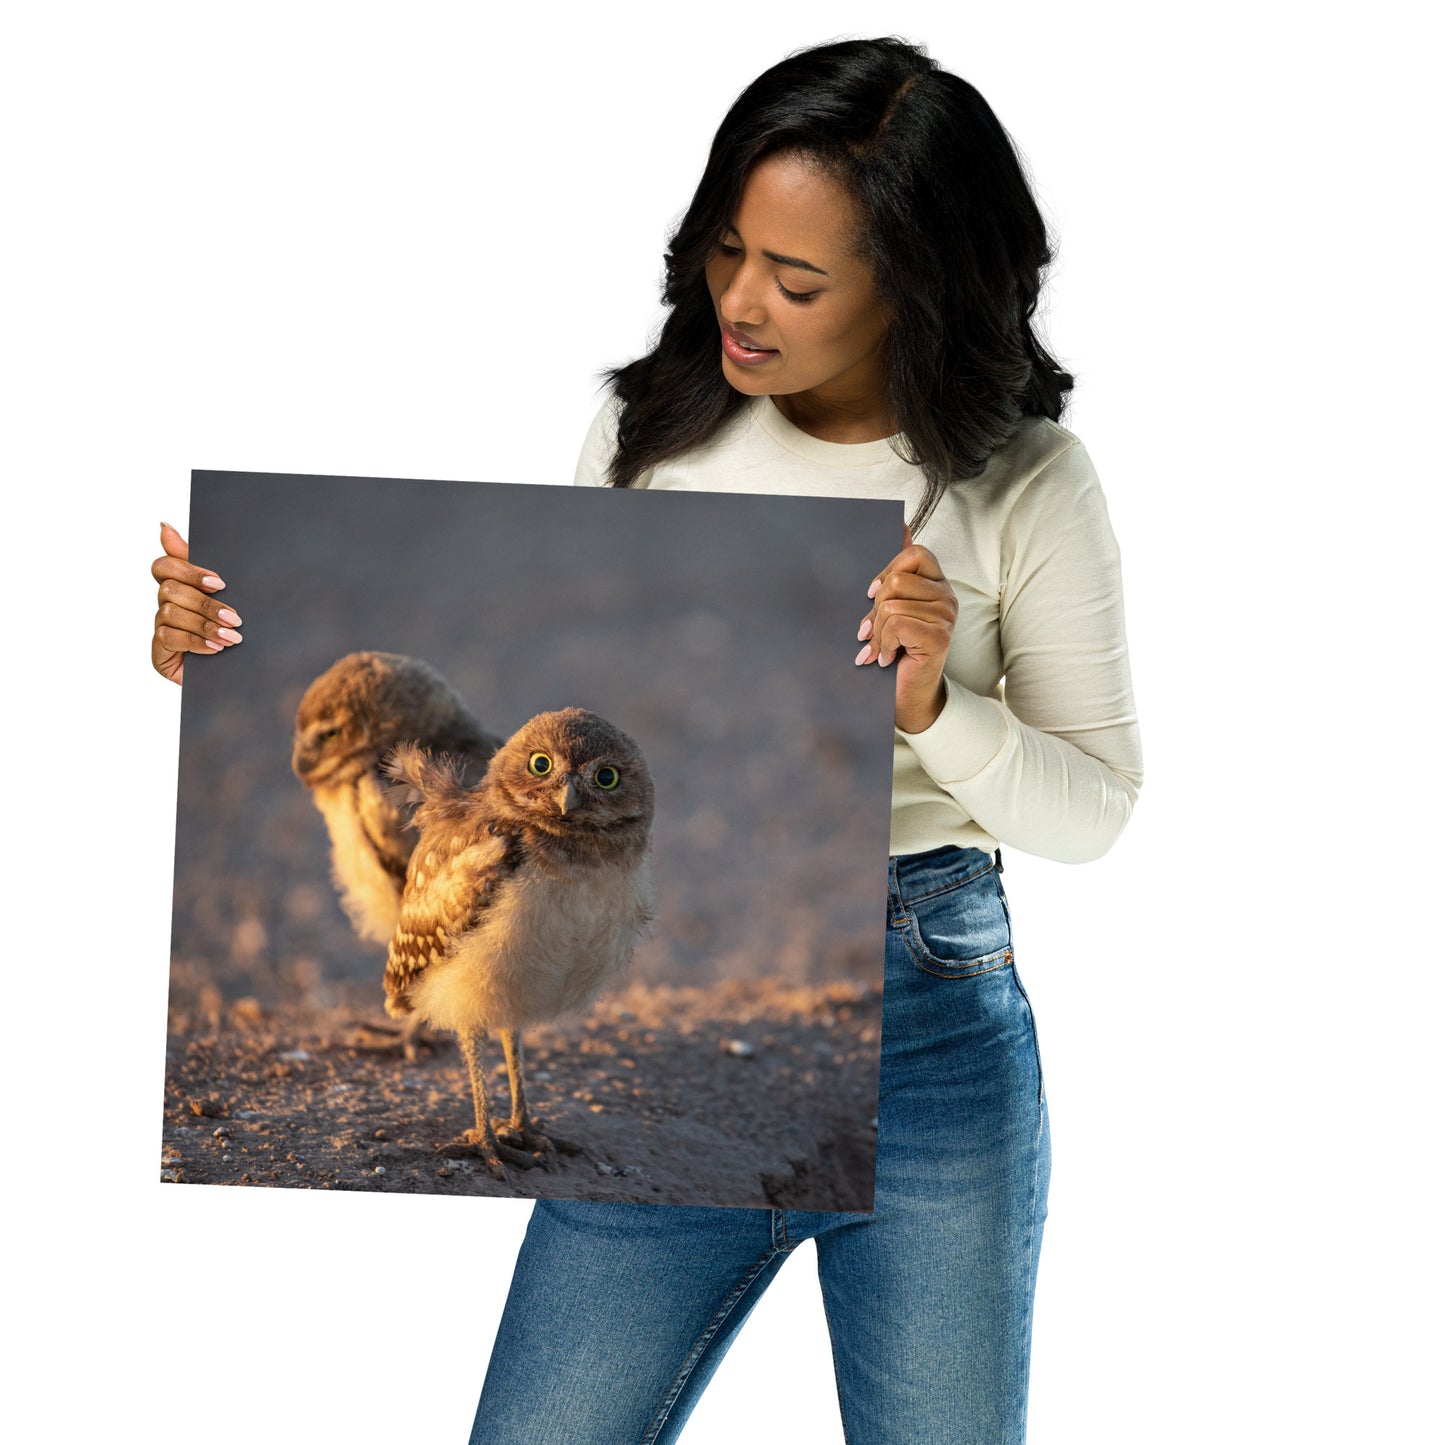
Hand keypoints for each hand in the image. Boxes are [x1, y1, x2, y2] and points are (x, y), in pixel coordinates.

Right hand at [150, 522, 242, 683]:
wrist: (239, 674)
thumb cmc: (233, 629)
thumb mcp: (228, 597)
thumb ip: (202, 565)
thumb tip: (164, 526)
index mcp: (180, 586)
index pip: (164, 566)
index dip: (188, 571)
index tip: (219, 583)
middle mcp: (165, 604)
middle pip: (170, 589)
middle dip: (205, 603)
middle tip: (235, 617)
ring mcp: (160, 628)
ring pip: (170, 613)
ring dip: (204, 625)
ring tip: (232, 637)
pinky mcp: (159, 652)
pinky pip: (168, 638)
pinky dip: (195, 642)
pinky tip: (216, 649)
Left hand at [855, 523, 956, 733]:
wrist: (907, 696)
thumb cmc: (897, 650)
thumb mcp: (891, 607)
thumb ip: (897, 570)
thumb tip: (900, 524)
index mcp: (936, 584)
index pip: (915, 553)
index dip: (888, 570)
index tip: (872, 595)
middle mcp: (947, 596)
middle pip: (897, 580)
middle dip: (875, 608)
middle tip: (872, 631)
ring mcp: (946, 616)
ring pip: (892, 604)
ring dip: (877, 631)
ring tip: (880, 648)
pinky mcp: (939, 635)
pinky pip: (896, 623)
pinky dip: (882, 643)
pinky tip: (886, 658)